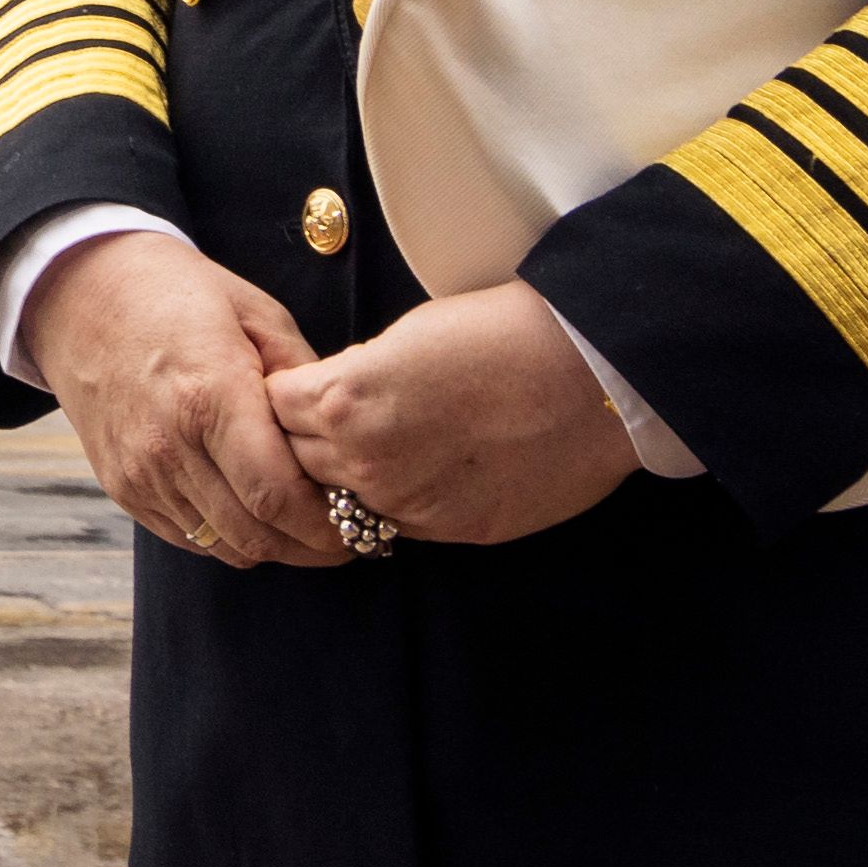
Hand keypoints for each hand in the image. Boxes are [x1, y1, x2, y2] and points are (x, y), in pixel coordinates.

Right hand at [26, 230, 343, 570]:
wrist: (78, 292)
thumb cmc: (177, 293)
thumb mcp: (256, 313)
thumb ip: (303, 380)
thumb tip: (343, 436)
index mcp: (209, 395)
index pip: (278, 495)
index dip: (330, 524)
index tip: (366, 521)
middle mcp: (168, 445)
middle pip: (256, 535)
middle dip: (315, 547)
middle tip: (353, 535)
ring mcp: (139, 472)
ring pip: (225, 546)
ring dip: (274, 546)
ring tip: (308, 526)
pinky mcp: (121, 486)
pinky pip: (189, 538)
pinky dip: (230, 536)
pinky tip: (254, 509)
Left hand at [271, 286, 637, 547]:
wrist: (595, 375)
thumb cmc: (505, 334)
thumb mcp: (408, 335)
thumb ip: (357, 376)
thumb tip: (338, 396)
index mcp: (343, 400)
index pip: (272, 408)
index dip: (285, 394)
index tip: (300, 389)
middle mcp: (365, 463)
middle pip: (297, 461)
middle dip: (306, 440)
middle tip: (336, 421)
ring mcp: (411, 505)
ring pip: (345, 503)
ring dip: (351, 479)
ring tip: (384, 448)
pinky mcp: (456, 532)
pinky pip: (400, 526)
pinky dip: (400, 502)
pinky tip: (426, 472)